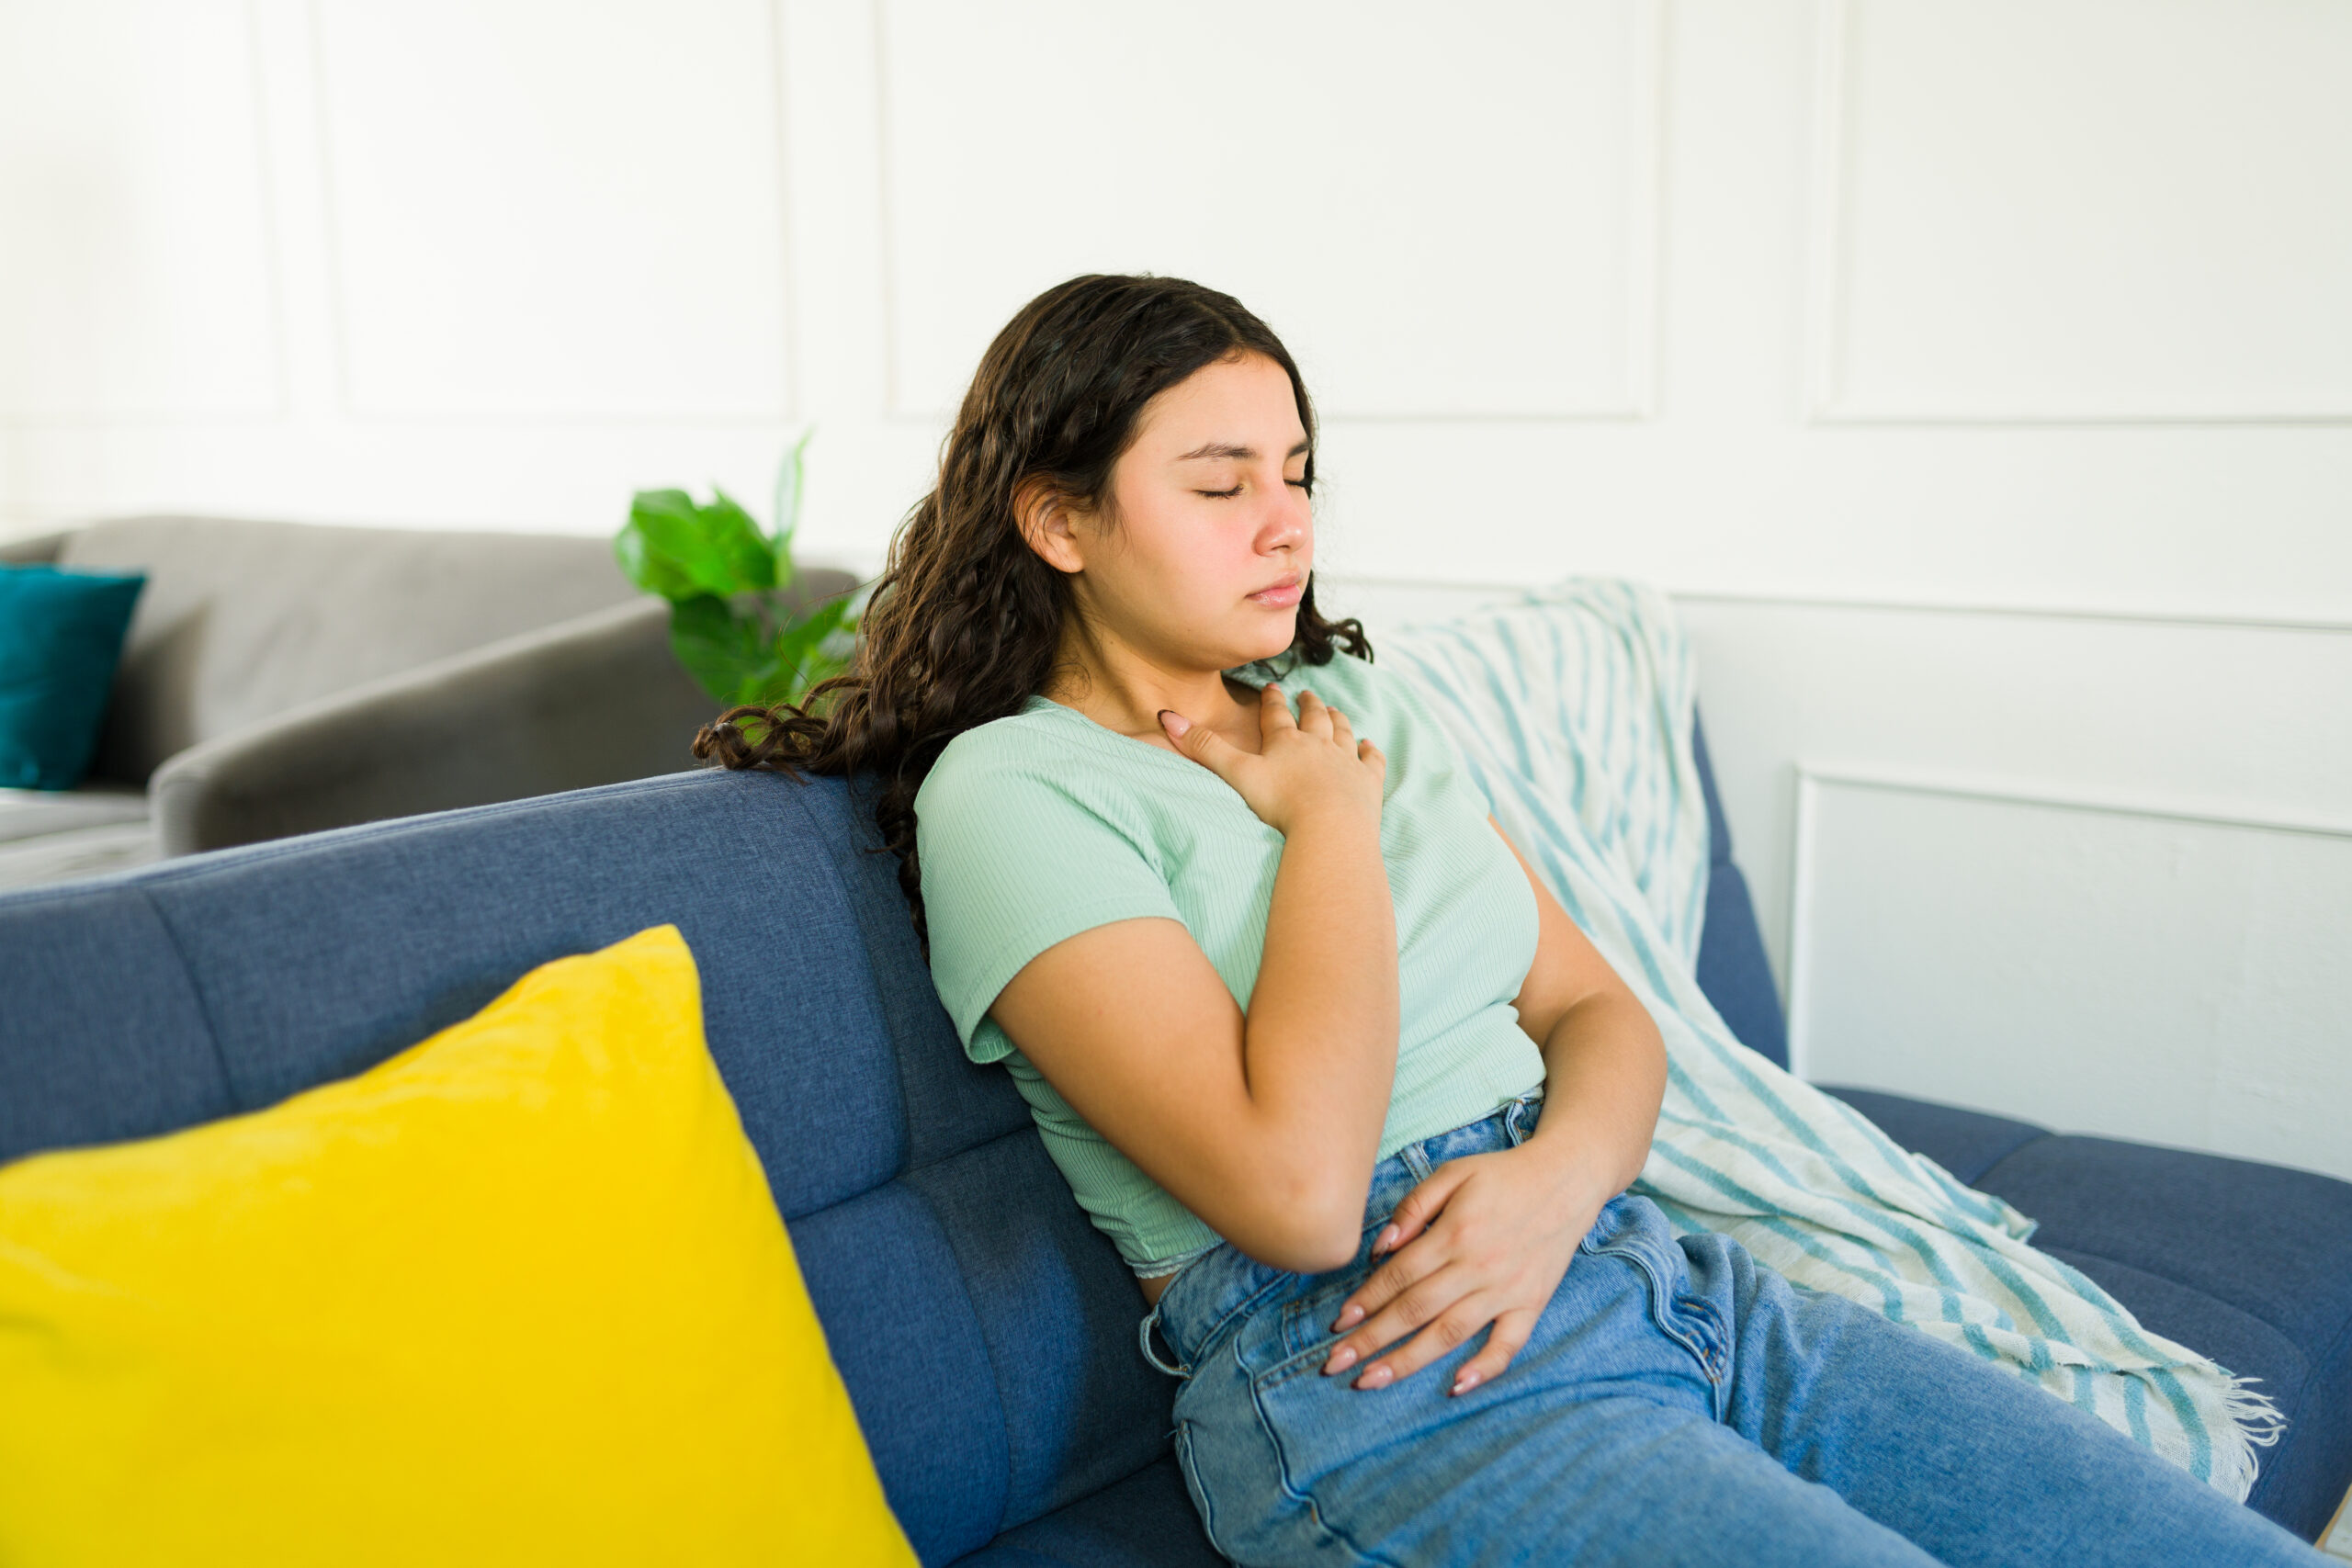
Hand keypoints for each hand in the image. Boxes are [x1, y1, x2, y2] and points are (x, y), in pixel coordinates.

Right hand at [1160, 683, 1384, 836]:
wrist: (1330, 827)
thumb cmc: (1281, 803)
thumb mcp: (1236, 774)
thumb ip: (1204, 747)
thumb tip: (1165, 716)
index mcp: (1286, 743)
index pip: (1276, 715)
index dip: (1272, 701)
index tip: (1271, 688)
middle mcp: (1318, 745)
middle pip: (1315, 718)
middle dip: (1309, 705)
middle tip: (1307, 694)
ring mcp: (1346, 762)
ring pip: (1343, 733)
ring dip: (1338, 720)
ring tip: (1335, 711)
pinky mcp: (1368, 783)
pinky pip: (1371, 761)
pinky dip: (1370, 751)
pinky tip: (1369, 746)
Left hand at [1318, 1140, 1605, 1395]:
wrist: (1568, 1179)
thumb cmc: (1503, 1175)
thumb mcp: (1453, 1172)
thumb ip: (1414, 1206)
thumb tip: (1380, 1248)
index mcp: (1455, 1233)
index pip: (1399, 1276)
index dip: (1365, 1301)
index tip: (1337, 1324)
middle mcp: (1478, 1267)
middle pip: (1415, 1310)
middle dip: (1371, 1339)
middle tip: (1334, 1364)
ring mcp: (1506, 1290)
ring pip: (1449, 1333)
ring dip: (1407, 1361)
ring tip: (1371, 1381)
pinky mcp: (1532, 1304)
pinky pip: (1508, 1344)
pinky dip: (1484, 1368)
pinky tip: (1455, 1387)